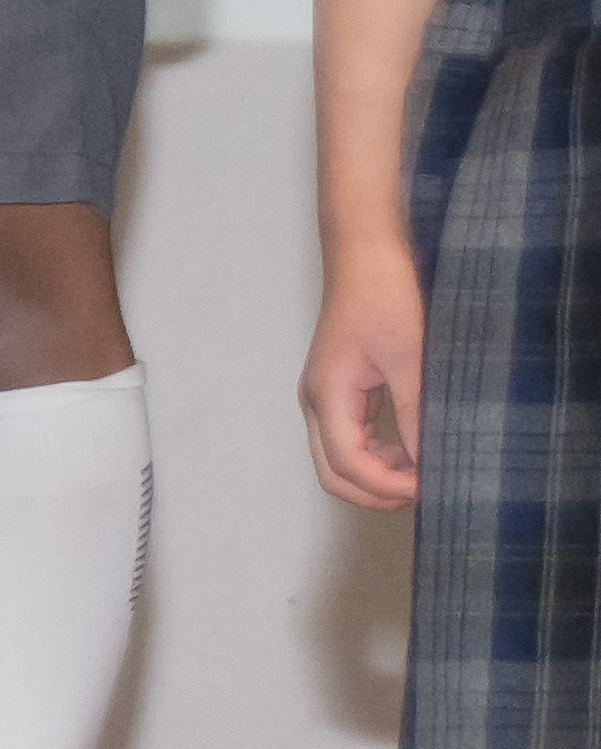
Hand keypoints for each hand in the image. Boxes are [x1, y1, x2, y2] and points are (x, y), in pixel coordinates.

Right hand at [302, 239, 427, 511]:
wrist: (365, 256)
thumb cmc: (385, 298)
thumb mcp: (410, 358)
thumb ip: (416, 415)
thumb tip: (429, 464)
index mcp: (328, 395)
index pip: (347, 464)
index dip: (387, 486)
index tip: (432, 486)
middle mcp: (317, 402)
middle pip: (332, 473)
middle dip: (375, 493)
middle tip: (425, 491)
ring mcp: (323, 397)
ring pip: (337, 461)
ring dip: (375, 477)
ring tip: (422, 472)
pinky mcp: (337, 391)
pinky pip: (347, 440)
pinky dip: (375, 457)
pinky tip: (409, 449)